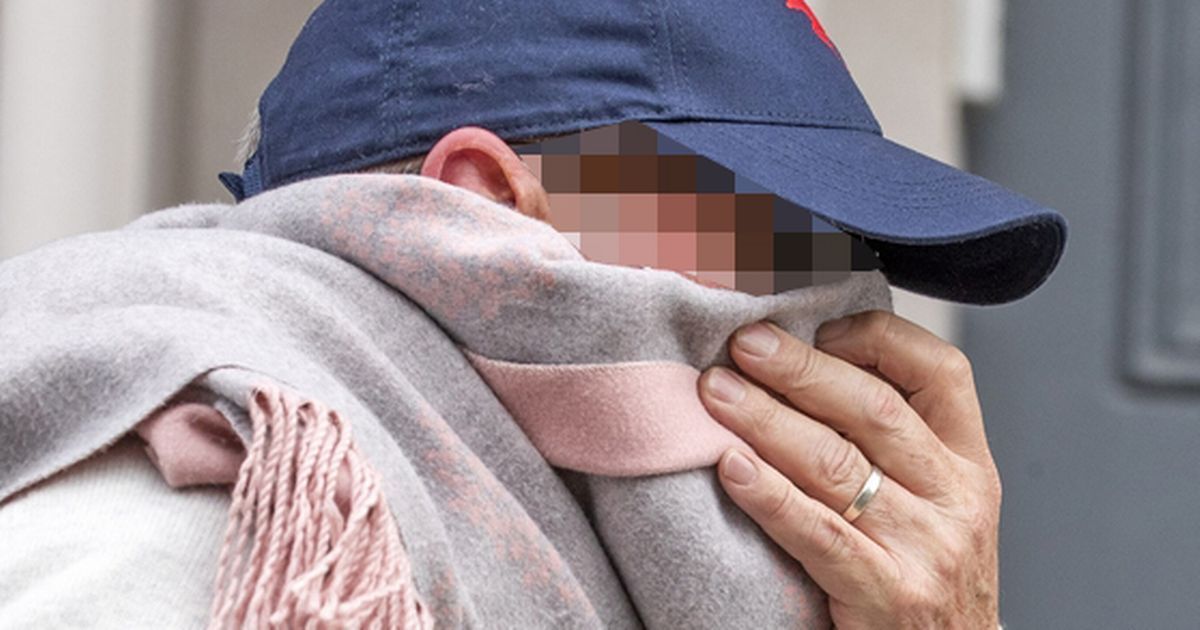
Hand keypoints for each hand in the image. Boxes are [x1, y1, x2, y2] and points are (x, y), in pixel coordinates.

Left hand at [699, 311, 1000, 628]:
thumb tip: (802, 370)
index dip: (876, 338)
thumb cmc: (923, 575)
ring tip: (716, 392)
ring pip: (838, 465)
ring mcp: (926, 549)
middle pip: (874, 409)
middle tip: (744, 344)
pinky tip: (730, 466)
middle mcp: (957, 499)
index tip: (816, 327)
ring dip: (767, 420)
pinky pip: (818, 534)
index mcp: (969, 464)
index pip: (941, 371)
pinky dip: (769, 495)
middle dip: (801, 369)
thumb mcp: (935, 503)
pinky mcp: (889, 596)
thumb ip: (891, 445)